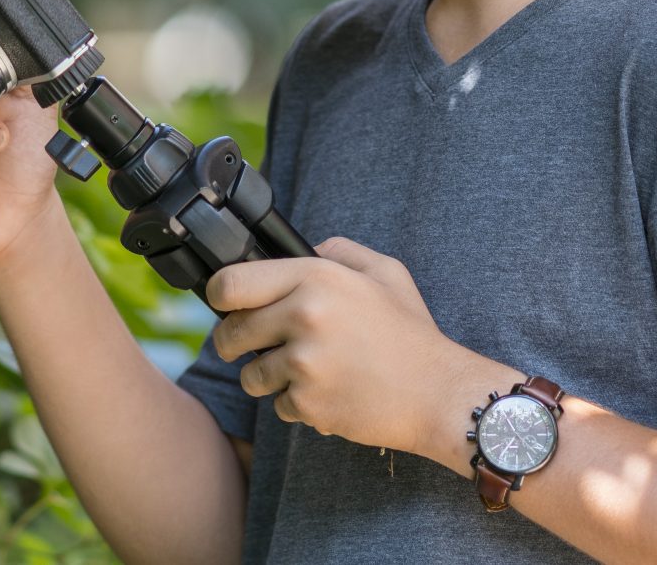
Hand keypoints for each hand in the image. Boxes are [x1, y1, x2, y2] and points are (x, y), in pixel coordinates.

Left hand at [207, 235, 465, 454]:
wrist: (437, 393)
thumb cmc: (410, 333)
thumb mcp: (385, 272)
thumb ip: (339, 251)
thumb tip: (303, 252)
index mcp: (316, 277)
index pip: (232, 283)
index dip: (219, 296)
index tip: (224, 304)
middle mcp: (303, 316)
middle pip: (230, 333)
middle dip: (235, 342)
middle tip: (255, 345)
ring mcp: (303, 363)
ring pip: (251, 376)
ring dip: (268, 378)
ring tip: (306, 371)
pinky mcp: (308, 403)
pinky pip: (279, 405)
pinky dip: (297, 404)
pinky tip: (328, 393)